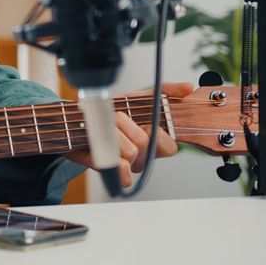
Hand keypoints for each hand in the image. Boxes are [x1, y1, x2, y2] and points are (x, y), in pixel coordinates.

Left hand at [63, 82, 193, 187]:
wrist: (77, 118)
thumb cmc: (109, 110)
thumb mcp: (138, 97)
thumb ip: (165, 91)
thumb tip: (188, 87)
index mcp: (152, 141)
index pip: (170, 147)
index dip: (158, 133)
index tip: (145, 120)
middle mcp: (141, 156)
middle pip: (146, 144)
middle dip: (128, 124)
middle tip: (117, 117)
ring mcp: (125, 164)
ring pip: (129, 152)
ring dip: (112, 132)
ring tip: (102, 126)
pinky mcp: (107, 170)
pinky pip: (122, 177)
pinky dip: (115, 165)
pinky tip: (105, 152)